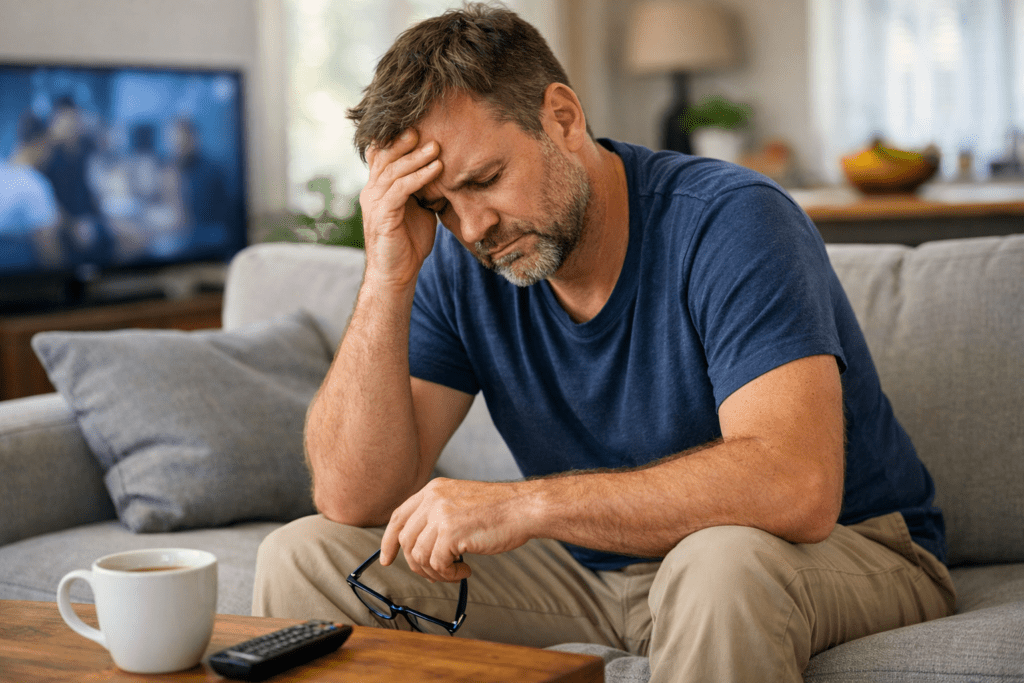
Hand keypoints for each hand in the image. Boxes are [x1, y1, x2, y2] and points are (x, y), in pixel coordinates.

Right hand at [360, 129, 443, 288]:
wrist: (396, 275)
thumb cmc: (409, 244)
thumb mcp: (418, 211)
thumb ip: (423, 191)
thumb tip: (443, 172)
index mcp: (377, 189)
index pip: (382, 156)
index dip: (395, 139)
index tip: (418, 125)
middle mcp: (371, 192)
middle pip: (385, 157)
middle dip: (405, 142)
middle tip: (425, 128)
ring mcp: (374, 204)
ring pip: (393, 171)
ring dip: (416, 157)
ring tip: (436, 147)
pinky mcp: (383, 216)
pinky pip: (400, 190)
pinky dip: (419, 177)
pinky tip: (436, 169)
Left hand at [380, 478, 532, 582]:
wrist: (524, 507)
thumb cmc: (499, 510)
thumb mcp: (460, 501)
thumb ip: (437, 514)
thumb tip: (418, 545)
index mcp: (433, 489)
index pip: (398, 516)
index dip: (388, 541)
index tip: (387, 559)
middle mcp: (432, 499)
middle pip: (406, 540)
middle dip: (417, 564)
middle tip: (437, 573)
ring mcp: (440, 514)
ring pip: (419, 556)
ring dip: (436, 572)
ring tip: (455, 571)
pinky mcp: (450, 532)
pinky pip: (437, 565)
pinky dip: (449, 575)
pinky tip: (465, 570)